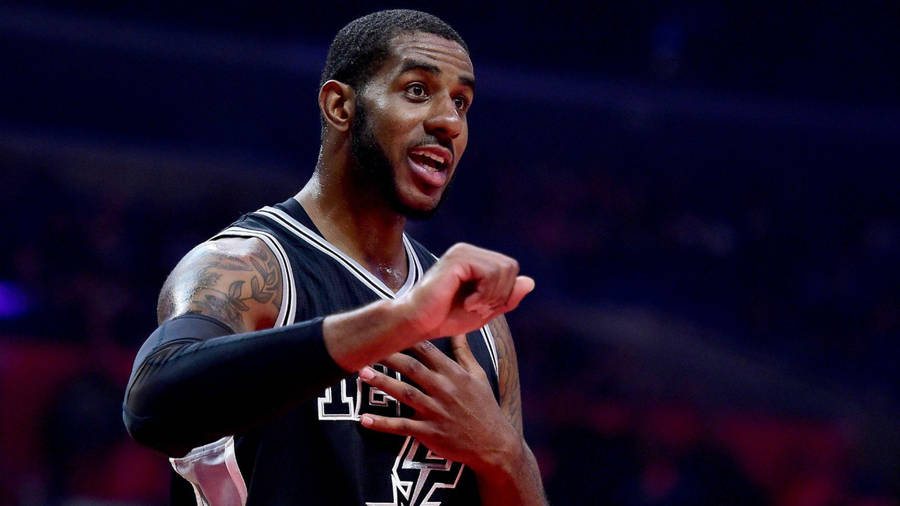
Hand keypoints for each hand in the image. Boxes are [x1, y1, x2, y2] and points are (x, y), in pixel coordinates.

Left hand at [357, 334, 521, 477]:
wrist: (494, 444)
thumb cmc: (484, 407)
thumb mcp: (478, 376)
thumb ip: (463, 352)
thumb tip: (458, 329)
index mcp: (453, 374)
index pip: (427, 351)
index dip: (408, 339)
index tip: (389, 329)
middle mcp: (443, 389)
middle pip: (412, 368)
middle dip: (389, 357)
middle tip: (367, 348)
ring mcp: (435, 411)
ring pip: (404, 393)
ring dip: (382, 383)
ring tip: (362, 374)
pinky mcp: (429, 432)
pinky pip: (402, 426)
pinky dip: (382, 423)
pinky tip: (364, 419)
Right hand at [399, 243, 533, 340]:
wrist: (416, 323)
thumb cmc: (444, 318)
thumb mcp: (484, 311)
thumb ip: (507, 297)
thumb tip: (531, 281)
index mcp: (474, 260)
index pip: (510, 269)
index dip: (505, 293)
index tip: (484, 308)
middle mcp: (468, 251)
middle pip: (510, 267)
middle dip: (501, 293)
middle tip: (479, 308)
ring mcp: (462, 253)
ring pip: (503, 269)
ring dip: (492, 295)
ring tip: (472, 306)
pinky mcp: (457, 260)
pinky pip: (490, 272)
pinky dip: (484, 294)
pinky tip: (467, 303)